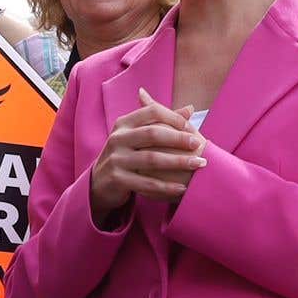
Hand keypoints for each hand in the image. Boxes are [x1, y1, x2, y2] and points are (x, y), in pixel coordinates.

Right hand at [87, 87, 205, 225]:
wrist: (99, 183)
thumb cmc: (126, 156)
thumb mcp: (137, 136)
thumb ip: (161, 122)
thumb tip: (190, 109)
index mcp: (123, 124)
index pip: (151, 112)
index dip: (172, 117)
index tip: (190, 126)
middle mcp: (117, 139)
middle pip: (152, 133)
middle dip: (178, 138)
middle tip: (198, 144)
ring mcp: (116, 159)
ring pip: (152, 159)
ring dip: (178, 162)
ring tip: (198, 164)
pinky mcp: (117, 179)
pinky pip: (146, 183)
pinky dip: (166, 186)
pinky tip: (182, 188)